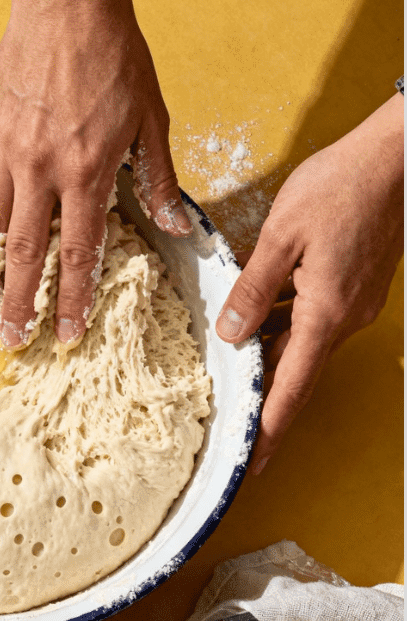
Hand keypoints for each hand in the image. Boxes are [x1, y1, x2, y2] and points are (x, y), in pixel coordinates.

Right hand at [0, 0, 190, 349]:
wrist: (68, 1)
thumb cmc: (114, 55)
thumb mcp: (152, 116)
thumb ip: (159, 178)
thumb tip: (175, 225)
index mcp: (87, 170)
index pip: (78, 252)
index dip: (72, 299)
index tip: (65, 334)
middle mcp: (41, 169)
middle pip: (25, 252)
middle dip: (18, 302)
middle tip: (9, 340)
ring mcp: (6, 151)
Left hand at [216, 92, 403, 473]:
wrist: (393, 158)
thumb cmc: (339, 188)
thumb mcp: (281, 236)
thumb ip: (253, 288)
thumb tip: (231, 334)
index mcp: (325, 313)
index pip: (291, 387)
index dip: (270, 427)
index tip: (254, 462)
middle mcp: (342, 317)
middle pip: (295, 369)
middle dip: (264, 397)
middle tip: (231, 422)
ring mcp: (351, 302)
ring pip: (300, 341)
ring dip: (268, 356)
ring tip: (231, 369)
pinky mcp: (351, 285)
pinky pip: (309, 317)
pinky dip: (280, 324)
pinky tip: (254, 316)